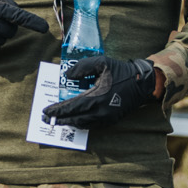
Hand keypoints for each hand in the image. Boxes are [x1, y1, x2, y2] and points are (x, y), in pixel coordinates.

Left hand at [40, 57, 160, 128]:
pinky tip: (74, 119)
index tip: (46, 111)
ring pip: (82, 123)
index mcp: (97, 96)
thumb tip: (67, 76)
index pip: (71, 106)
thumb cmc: (121, 71)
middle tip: (46, 118)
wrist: (142, 83)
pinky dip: (80, 123)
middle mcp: (100, 110)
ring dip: (69, 122)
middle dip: (59, 119)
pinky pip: (92, 125)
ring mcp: (106, 118)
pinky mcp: (111, 121)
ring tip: (58, 119)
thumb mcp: (101, 62)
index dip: (57, 110)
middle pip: (74, 118)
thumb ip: (82, 67)